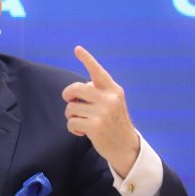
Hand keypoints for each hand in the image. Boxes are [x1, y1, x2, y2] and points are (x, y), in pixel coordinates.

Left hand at [61, 46, 139, 176]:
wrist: (126, 147)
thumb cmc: (114, 122)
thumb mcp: (112, 103)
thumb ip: (97, 93)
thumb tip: (75, 91)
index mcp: (114, 90)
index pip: (98, 71)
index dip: (87, 59)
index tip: (77, 48)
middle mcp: (109, 98)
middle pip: (75, 88)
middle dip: (68, 95)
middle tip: (70, 101)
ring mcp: (103, 112)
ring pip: (71, 108)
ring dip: (72, 116)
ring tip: (83, 121)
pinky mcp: (95, 126)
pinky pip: (71, 122)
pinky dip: (72, 128)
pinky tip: (82, 132)